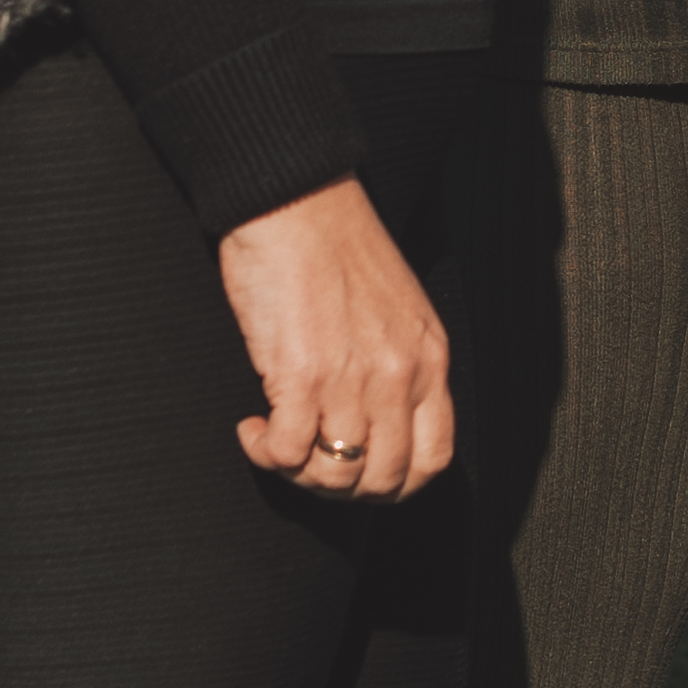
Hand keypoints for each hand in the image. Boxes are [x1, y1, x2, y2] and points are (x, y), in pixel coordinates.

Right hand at [220, 180, 455, 497]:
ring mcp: (351, 378)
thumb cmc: (336, 246)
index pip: (433, 459)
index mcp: (428, 358)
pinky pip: (287, 451)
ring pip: (333, 473)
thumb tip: (380, 420)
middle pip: (382, 479)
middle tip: (308, 463)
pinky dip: (266, 452)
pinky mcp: (300, 374)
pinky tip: (254, 427)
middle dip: (340, 487)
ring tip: (276, 443)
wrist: (295, 201)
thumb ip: (401, 364)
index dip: (395, 486)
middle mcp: (398, 374)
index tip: (360, 475)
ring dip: (297, 472)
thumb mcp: (398, 308)